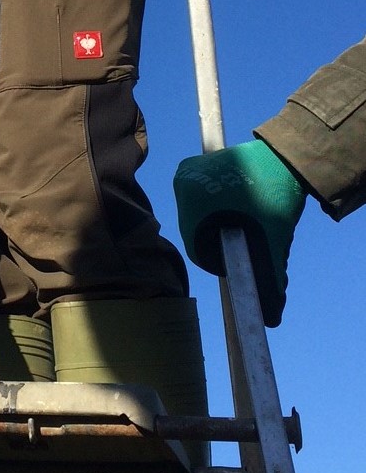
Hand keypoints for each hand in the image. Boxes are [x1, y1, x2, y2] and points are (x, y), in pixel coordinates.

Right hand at [173, 140, 306, 326]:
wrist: (288, 154)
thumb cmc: (276, 194)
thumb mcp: (273, 238)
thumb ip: (269, 277)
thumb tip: (272, 317)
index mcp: (192, 197)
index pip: (197, 246)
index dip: (220, 262)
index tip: (241, 266)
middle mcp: (184, 182)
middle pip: (198, 230)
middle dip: (221, 242)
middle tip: (247, 246)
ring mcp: (190, 171)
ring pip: (201, 215)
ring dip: (220, 225)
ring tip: (247, 227)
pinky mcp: (198, 165)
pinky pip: (204, 198)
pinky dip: (220, 208)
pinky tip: (242, 210)